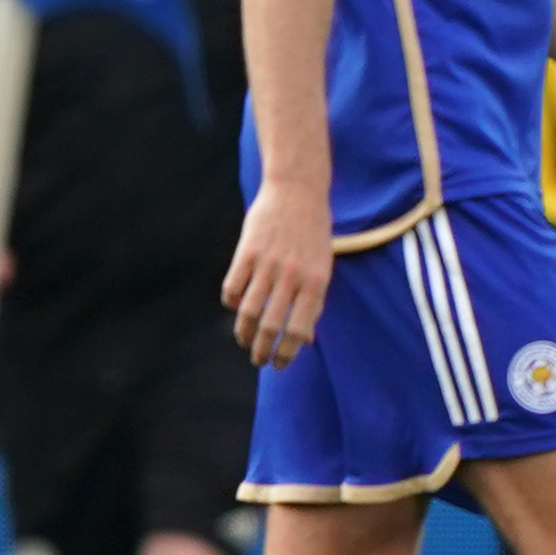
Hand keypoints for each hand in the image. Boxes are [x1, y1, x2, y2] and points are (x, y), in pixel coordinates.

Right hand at [223, 179, 333, 367]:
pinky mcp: (247, 252)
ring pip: (247, 311)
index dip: (288, 353)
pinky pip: (232, 287)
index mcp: (316, 282)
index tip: (279, 364)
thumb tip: (307, 339)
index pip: (300, 330)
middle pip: (270, 325)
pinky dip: (231, 303)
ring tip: (244, 341)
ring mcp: (268, 264)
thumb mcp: (324, 266)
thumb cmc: (314, 231)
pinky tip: (235, 307)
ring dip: (244, 333)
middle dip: (263, 350)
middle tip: (258, 360)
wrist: (298, 190)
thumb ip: (315, 301)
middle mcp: (292, 276)